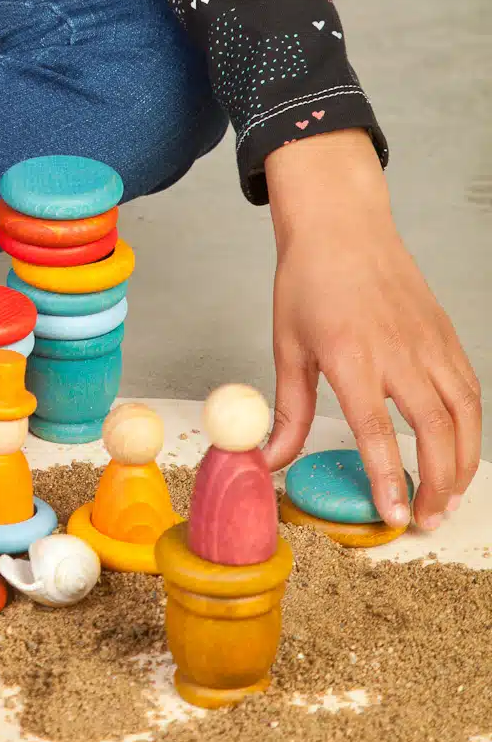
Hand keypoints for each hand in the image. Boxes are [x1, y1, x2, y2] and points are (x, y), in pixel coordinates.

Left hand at [262, 130, 481, 530]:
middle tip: (426, 519)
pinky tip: (459, 450)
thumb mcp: (286, 344)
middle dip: (437, 483)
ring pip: (463, 413)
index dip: (390, 478)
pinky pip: (469, 388)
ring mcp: (427, 341)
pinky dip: (470, 427)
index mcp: (351, 354)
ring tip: (448, 497)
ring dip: (462, 462)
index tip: (396, 515)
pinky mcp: (445, 333)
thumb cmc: (309, 279)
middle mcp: (397, 350)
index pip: (377, 430)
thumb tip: (271, 458)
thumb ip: (287, 409)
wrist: (342, 223)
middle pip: (434, 430)